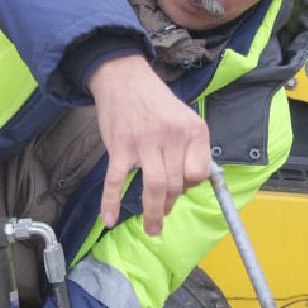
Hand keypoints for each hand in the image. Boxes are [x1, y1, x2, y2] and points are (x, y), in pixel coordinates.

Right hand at [87, 54, 210, 235]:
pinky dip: (111, 202)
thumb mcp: (184, 118)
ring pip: (154, 187)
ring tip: (153, 229)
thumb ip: (190, 148)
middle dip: (170, 203)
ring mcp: (145, 142)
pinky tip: (109, 219)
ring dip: (154, 213)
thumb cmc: (154, 101)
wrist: (124, 78)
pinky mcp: (120, 146)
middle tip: (163, 211)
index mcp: (193, 130)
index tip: (180, 187)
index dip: (190, 185)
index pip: (199, 173)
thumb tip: (186, 185)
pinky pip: (117, 181)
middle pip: (177, 184)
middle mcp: (173, 136)